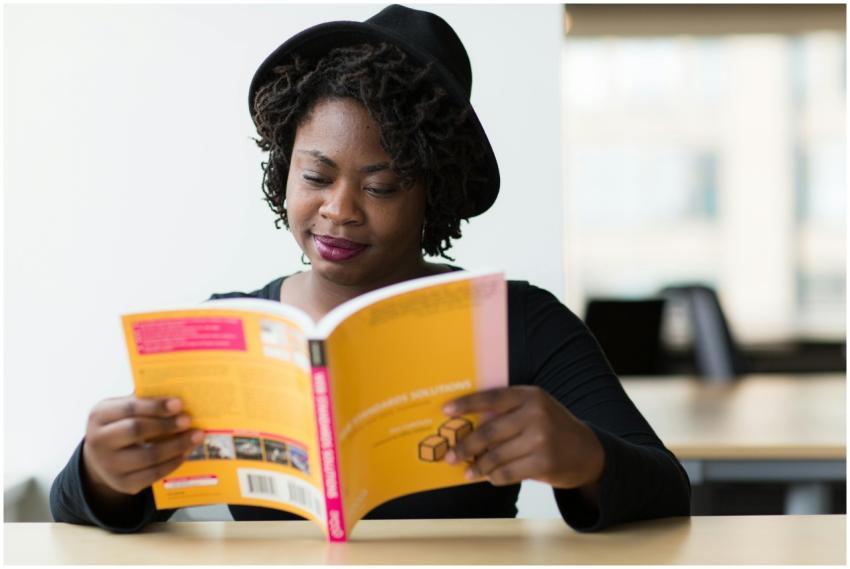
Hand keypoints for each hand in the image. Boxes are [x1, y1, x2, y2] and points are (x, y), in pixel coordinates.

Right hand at [82, 395, 202, 497]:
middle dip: (166, 425)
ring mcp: (109, 465)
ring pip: (148, 455)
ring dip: (177, 445)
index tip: (179, 403)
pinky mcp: (123, 483)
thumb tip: (179, 397)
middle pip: (136, 431)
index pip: (129, 408)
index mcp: (99, 416)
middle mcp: (99, 441)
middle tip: (188, 420)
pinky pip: (153, 474)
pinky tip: (185, 453)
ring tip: (196, 436)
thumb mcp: (122, 410)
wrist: (100, 459)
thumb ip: (144, 402)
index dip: (155, 406)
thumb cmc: (120, 426)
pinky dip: (173, 463)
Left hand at [442, 386, 604, 490]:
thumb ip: (507, 413)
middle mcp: (536, 414)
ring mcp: (541, 439)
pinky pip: (507, 472)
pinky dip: (494, 477)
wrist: (588, 452)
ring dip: (478, 466)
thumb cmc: (551, 428)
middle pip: (489, 431)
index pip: (491, 397)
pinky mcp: (544, 463)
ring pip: (496, 455)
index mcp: (530, 395)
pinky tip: (489, 477)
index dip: (466, 404)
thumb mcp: (535, 409)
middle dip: (465, 445)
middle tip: (450, 455)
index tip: (445, 411)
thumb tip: (466, 428)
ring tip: (468, 471)